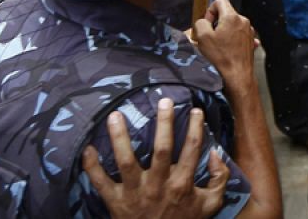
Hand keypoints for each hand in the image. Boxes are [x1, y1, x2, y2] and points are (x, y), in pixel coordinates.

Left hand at [83, 98, 229, 218]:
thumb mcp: (209, 204)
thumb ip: (219, 179)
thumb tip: (216, 153)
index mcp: (182, 184)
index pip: (191, 150)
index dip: (195, 128)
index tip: (195, 110)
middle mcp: (158, 185)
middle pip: (161, 149)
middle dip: (163, 124)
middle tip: (164, 101)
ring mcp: (135, 193)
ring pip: (126, 161)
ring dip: (120, 137)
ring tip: (116, 115)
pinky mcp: (116, 202)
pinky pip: (101, 183)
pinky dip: (92, 167)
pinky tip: (88, 148)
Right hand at [191, 0, 256, 87]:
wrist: (238, 75)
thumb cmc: (220, 57)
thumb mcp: (202, 37)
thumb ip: (200, 23)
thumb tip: (203, 22)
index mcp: (232, 16)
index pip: (220, 0)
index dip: (210, 10)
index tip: (207, 25)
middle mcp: (243, 20)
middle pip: (226, 13)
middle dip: (216, 23)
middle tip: (210, 38)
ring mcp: (249, 31)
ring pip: (233, 25)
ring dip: (224, 32)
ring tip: (219, 47)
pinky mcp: (251, 41)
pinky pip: (239, 35)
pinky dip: (232, 40)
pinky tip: (228, 50)